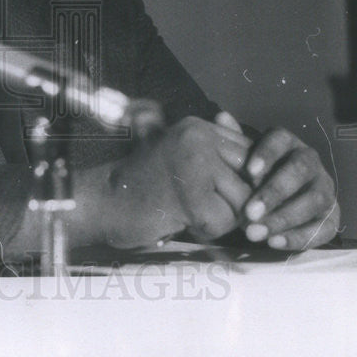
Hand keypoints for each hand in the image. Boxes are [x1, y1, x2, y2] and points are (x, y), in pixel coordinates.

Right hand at [87, 116, 253, 248]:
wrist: (105, 203)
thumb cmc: (146, 184)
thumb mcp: (183, 156)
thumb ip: (216, 146)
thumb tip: (239, 128)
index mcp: (197, 127)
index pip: (249, 152)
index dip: (244, 180)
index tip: (219, 193)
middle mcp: (198, 138)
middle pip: (251, 176)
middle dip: (237, 200)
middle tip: (205, 206)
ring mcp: (194, 164)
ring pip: (243, 201)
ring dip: (223, 217)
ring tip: (191, 212)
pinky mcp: (190, 197)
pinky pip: (224, 221)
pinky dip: (209, 230)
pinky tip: (182, 220)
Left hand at [241, 128, 339, 250]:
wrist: (284, 202)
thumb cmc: (258, 176)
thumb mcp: (244, 159)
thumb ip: (234, 140)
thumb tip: (221, 115)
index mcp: (288, 144)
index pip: (281, 140)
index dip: (267, 154)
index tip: (248, 171)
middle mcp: (311, 163)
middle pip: (300, 170)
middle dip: (275, 192)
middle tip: (249, 212)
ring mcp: (325, 189)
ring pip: (313, 200)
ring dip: (284, 218)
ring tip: (255, 233)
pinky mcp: (332, 216)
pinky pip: (323, 228)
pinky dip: (299, 237)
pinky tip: (274, 243)